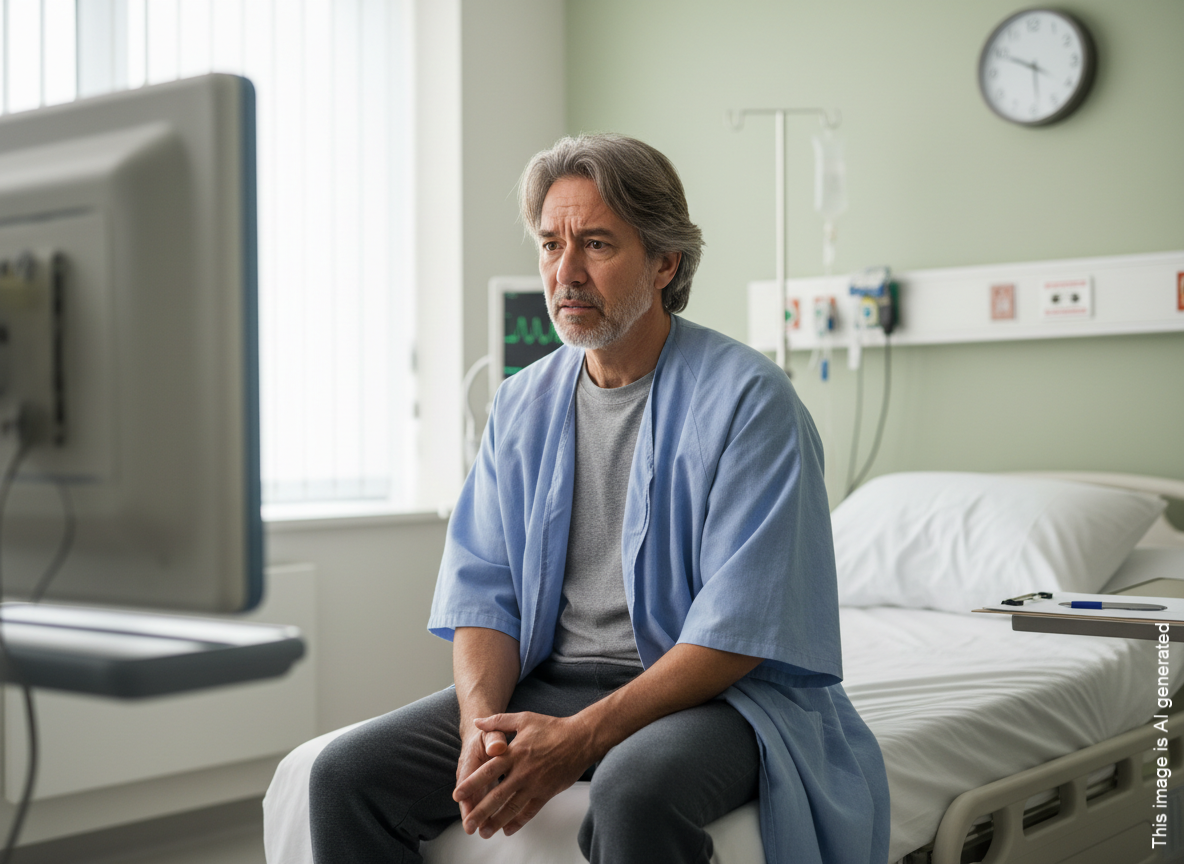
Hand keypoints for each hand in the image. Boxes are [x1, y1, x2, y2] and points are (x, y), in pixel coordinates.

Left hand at [452, 711, 591, 837]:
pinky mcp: (547, 792)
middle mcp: (522, 771)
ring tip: (484, 832)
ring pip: (513, 807)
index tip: (457, 795)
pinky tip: (508, 829)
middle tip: (467, 823)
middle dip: (480, 811)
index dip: (472, 784)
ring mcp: (535, 784)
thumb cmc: (552, 727)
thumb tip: (477, 721)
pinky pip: (530, 811)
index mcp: (514, 753)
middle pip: (497, 795)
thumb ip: (498, 722)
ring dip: (497, 821)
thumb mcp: (523, 719)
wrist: (580, 738)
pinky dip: (518, 821)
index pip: (488, 771)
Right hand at [455, 724, 508, 823]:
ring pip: (477, 802)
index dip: (465, 793)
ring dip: (480, 817)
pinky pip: (486, 801)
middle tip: (471, 829)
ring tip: (485, 833)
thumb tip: (497, 748)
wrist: (484, 734)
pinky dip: (490, 813)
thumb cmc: (488, 734)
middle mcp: (470, 775)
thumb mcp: (491, 733)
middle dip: (469, 812)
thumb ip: (494, 740)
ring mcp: (477, 783)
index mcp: (470, 761)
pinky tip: (498, 825)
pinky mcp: (485, 788)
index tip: (464, 807)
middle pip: (468, 796)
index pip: (465, 779)